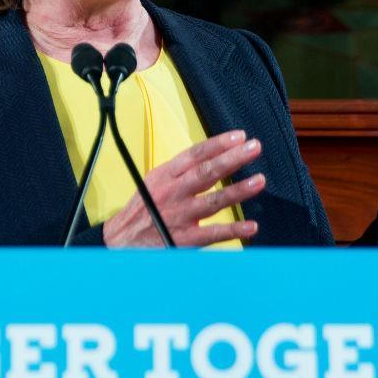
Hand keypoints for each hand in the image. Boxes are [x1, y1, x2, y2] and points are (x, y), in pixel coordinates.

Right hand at [102, 129, 265, 247]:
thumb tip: (210, 156)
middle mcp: (172, 192)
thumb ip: (180, 171)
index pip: (194, 154)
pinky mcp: (183, 239)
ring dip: (237, 191)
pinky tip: (251, 227)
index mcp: (165, 175)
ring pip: (212, 201)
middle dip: (232, 159)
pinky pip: (212, 234)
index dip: (218, 144)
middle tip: (254, 147)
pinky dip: (232, 231)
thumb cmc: (142, 209)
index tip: (239, 136)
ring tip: (259, 180)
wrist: (119, 241)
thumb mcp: (154, 181)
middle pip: (206, 172)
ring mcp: (179, 216)